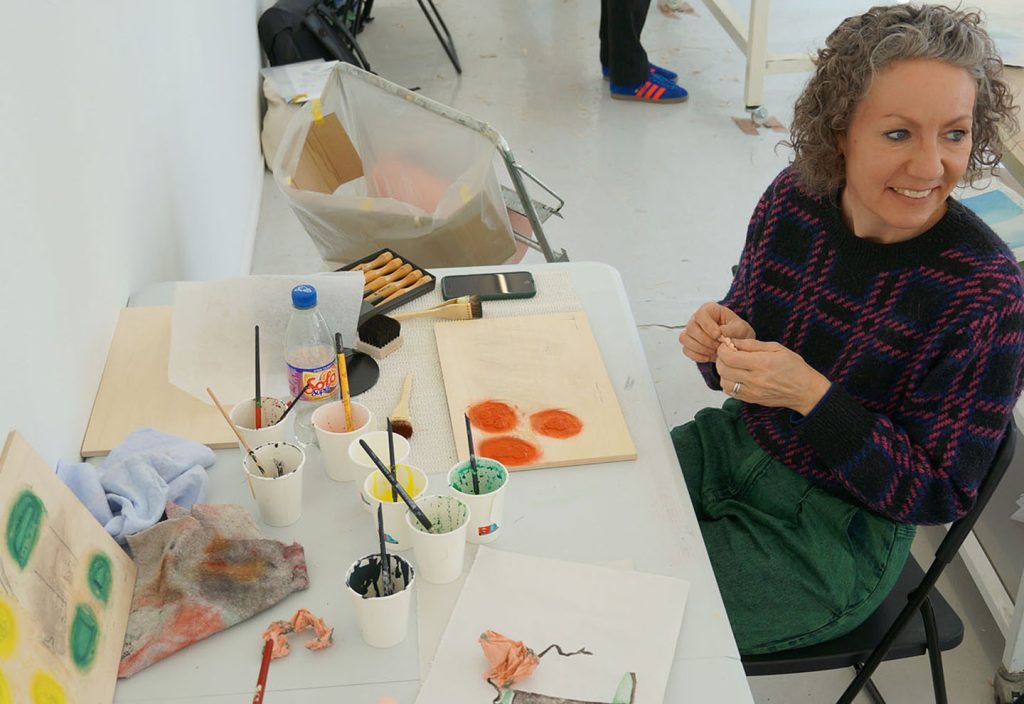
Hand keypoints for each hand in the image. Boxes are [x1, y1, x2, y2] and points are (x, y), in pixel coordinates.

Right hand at [680, 302, 755, 362]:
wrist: (735, 343)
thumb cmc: (737, 332)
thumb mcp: (741, 328)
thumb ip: (732, 329)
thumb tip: (721, 332)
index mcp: (709, 310)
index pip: (701, 314)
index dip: (707, 325)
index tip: (718, 335)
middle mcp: (696, 319)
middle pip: (691, 328)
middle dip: (705, 340)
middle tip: (718, 346)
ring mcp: (690, 332)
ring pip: (685, 339)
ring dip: (700, 348)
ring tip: (714, 351)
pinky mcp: (689, 344)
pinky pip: (686, 350)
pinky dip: (697, 355)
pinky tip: (709, 356)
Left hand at [715, 338, 830, 414]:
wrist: (805, 391)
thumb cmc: (793, 367)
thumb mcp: (776, 348)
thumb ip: (752, 344)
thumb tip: (733, 341)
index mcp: (761, 363)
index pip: (730, 357)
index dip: (723, 349)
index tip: (726, 345)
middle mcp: (755, 379)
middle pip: (723, 369)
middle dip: (721, 359)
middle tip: (727, 354)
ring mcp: (752, 392)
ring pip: (724, 382)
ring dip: (723, 372)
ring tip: (732, 366)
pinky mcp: (751, 400)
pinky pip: (730, 392)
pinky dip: (728, 383)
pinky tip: (736, 376)